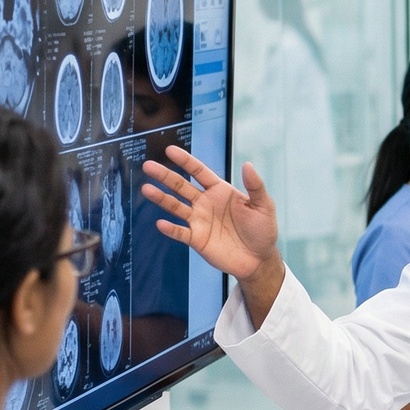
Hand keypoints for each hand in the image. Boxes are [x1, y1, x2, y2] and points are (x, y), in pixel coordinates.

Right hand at [142, 146, 279, 281]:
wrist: (259, 259)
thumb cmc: (263, 230)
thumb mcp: (264, 206)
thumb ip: (255, 186)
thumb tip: (248, 164)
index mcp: (220, 191)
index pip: (199, 172)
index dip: (186, 161)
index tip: (170, 150)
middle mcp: (205, 203)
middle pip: (181, 186)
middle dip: (165, 176)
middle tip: (148, 166)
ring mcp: (199, 221)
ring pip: (176, 207)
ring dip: (162, 198)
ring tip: (146, 189)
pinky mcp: (197, 239)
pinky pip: (181, 233)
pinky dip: (171, 229)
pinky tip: (161, 224)